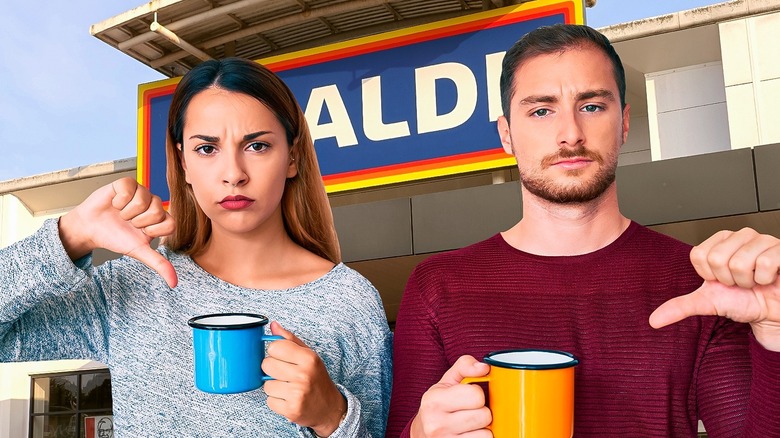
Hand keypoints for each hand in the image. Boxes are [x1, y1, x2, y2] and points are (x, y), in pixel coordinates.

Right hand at [59, 177, 176, 287]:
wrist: (90, 228)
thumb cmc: (115, 237)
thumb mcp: (138, 251)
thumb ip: (158, 264)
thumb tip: (174, 284)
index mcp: (160, 219)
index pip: (171, 224)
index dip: (153, 230)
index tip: (141, 232)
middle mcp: (153, 203)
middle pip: (158, 211)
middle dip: (138, 221)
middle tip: (128, 222)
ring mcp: (140, 191)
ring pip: (144, 199)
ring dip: (127, 211)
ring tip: (121, 213)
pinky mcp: (126, 182)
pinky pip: (129, 188)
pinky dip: (119, 200)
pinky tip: (114, 203)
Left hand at [262, 321, 346, 436]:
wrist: (330, 408)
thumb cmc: (317, 378)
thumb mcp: (309, 355)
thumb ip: (290, 340)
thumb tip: (273, 325)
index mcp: (308, 358)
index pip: (275, 347)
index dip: (275, 352)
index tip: (282, 357)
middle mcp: (304, 375)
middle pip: (267, 364)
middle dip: (272, 369)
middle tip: (285, 374)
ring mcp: (297, 393)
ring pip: (266, 384)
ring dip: (274, 387)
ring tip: (288, 387)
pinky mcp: (291, 409)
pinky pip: (269, 401)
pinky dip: (276, 401)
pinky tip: (288, 399)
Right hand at [410, 355, 491, 437]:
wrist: (422, 433)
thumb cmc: (437, 405)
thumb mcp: (446, 382)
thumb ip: (464, 366)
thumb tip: (484, 367)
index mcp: (434, 401)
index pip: (476, 395)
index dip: (477, 394)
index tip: (468, 397)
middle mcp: (436, 424)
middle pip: (484, 415)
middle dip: (481, 411)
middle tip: (469, 411)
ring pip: (486, 434)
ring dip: (482, 428)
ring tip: (469, 424)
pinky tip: (469, 434)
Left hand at [650, 228, 779, 350]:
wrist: (773, 311)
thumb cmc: (744, 301)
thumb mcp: (708, 303)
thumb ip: (680, 307)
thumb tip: (654, 320)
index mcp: (719, 242)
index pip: (699, 256)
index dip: (710, 275)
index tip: (723, 281)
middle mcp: (739, 236)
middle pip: (718, 259)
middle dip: (730, 280)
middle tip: (741, 283)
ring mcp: (762, 239)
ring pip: (740, 262)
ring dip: (748, 281)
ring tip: (755, 281)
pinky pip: (765, 263)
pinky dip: (765, 279)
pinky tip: (769, 278)